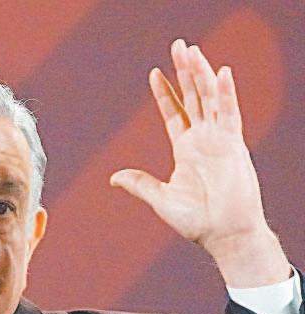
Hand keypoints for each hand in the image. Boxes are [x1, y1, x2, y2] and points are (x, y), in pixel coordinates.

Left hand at [110, 39, 289, 286]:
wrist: (221, 234)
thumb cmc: (195, 221)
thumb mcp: (160, 198)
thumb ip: (139, 184)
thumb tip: (113, 177)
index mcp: (185, 150)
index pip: (175, 113)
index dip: (165, 93)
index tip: (154, 73)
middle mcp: (203, 140)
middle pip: (193, 97)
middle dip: (185, 72)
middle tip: (178, 46)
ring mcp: (219, 140)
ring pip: (210, 99)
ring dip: (201, 74)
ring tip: (192, 51)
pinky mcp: (233, 145)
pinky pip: (230, 114)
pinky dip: (226, 94)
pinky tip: (221, 73)